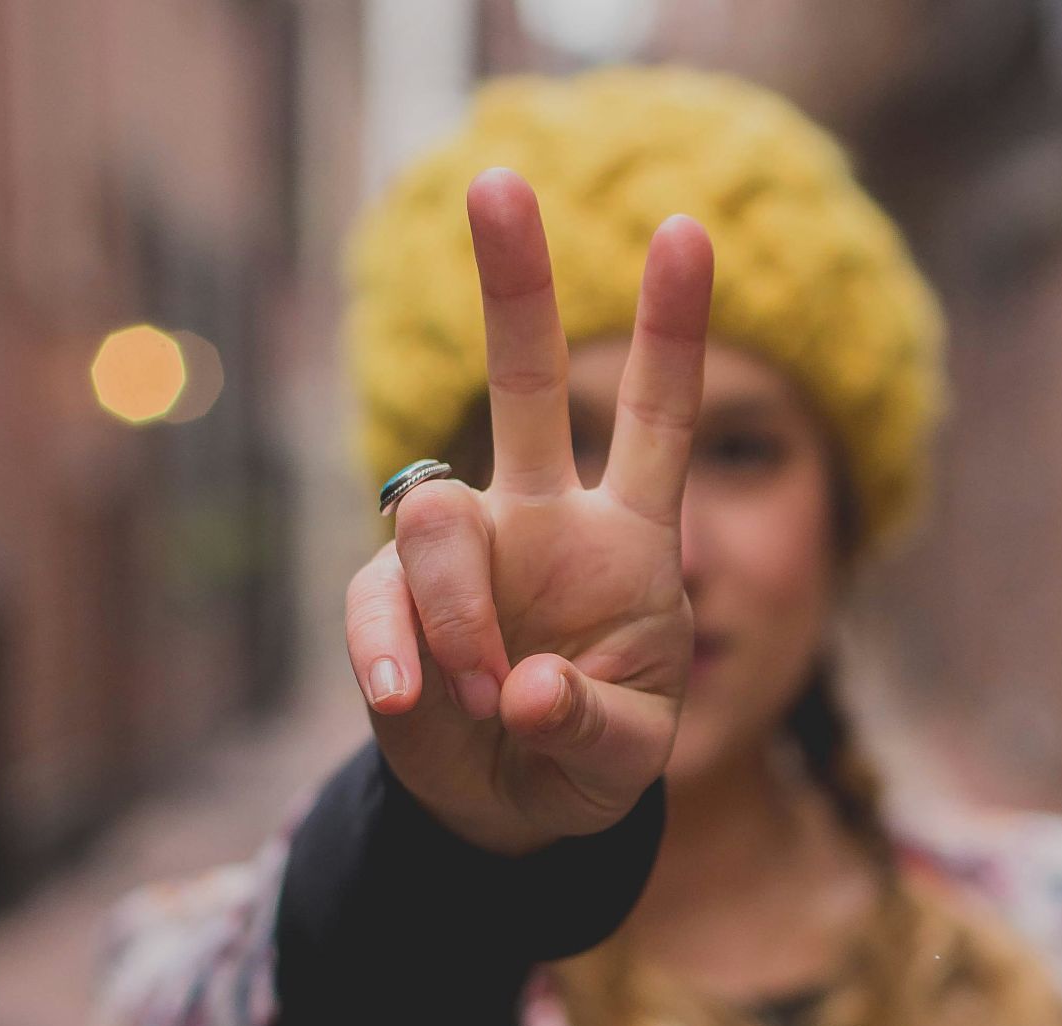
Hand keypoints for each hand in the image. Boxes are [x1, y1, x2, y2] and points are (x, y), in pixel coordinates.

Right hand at [344, 168, 712, 855]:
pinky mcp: (388, 600)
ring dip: (459, 611)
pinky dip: (390, 650)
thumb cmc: (588, 759)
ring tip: (484, 697)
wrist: (506, 808)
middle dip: (514, 286)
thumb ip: (593, 726)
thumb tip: (526, 689)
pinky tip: (408, 702)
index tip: (687, 228)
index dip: (671, 328)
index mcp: (627, 537)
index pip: (656, 418)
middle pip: (526, 383)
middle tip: (497, 181)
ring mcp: (462, 555)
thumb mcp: (625, 760)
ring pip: (437, 513)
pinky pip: (374, 598)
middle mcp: (543, 520)